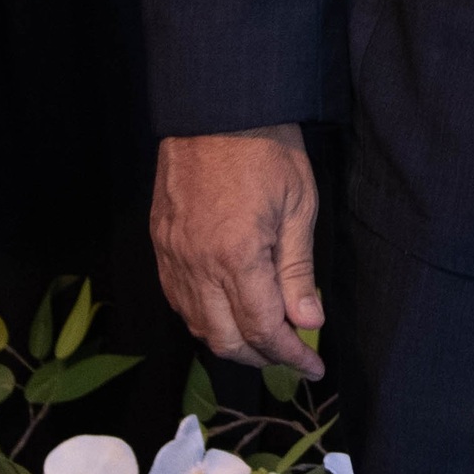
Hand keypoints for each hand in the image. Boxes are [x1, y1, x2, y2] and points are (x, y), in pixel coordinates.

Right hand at [151, 126, 324, 379]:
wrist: (217, 107)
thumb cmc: (268, 149)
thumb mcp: (299, 204)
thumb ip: (299, 270)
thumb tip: (308, 322)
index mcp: (236, 257)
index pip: (262, 329)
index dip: (289, 355)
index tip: (312, 367)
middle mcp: (197, 266)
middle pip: (224, 339)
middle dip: (260, 357)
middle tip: (291, 355)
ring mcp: (172, 256)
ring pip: (196, 324)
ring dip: (230, 341)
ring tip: (263, 339)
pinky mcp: (160, 244)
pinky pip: (178, 299)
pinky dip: (203, 316)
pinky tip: (226, 310)